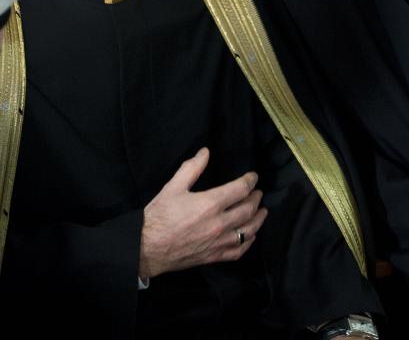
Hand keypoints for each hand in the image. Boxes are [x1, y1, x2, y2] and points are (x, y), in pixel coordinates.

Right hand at [139, 148, 266, 277]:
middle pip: (248, 210)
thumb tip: (205, 152)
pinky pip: (238, 251)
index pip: (240, 189)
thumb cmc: (159, 216)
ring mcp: (218, 242)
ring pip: (248, 231)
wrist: (147, 248)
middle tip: (258, 193)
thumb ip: (192, 168)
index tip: (253, 177)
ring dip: (258, 220)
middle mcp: (219, 224)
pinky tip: (250, 237)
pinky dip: (248, 243)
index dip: (250, 181)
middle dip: (256, 199)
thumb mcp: (173, 187)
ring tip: (262, 212)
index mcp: (210, 203)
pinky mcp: (214, 256)